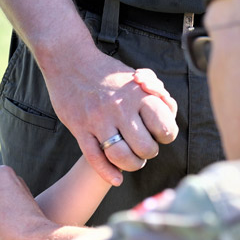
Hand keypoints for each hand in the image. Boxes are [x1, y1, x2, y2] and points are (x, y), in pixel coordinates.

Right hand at [40, 49, 177, 185]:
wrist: (69, 60)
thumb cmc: (106, 71)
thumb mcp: (136, 76)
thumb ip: (156, 94)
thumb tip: (169, 111)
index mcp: (138, 94)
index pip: (164, 128)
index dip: (166, 136)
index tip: (160, 135)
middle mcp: (120, 108)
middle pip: (145, 148)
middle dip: (148, 153)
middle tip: (143, 148)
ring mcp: (98, 120)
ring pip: (122, 157)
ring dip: (132, 165)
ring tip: (132, 160)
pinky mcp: (80, 129)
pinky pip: (95, 158)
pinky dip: (108, 173)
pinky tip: (116, 179)